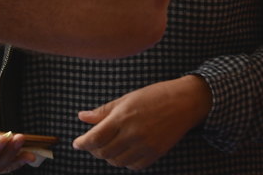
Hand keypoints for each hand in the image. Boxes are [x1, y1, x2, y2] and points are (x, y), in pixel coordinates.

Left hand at [74, 75, 211, 169]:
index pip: (95, 138)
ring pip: (117, 161)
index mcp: (123, 117)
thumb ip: (104, 111)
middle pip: (104, 152)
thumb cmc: (155, 96)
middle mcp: (133, 134)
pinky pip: (133, 165)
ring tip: (109, 146)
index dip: (83, 143)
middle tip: (92, 144)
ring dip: (109, 156)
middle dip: (94, 150)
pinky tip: (125, 151)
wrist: (185, 102)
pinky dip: (125, 161)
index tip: (77, 143)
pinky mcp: (155, 153)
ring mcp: (145, 145)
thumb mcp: (127, 98)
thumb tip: (82, 116)